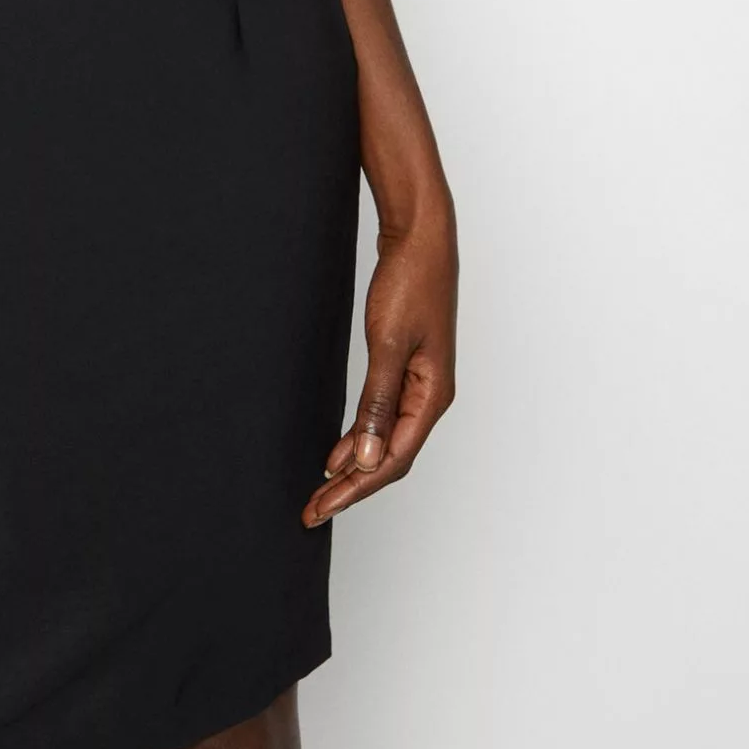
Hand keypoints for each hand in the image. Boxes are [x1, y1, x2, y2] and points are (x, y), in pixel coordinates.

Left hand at [303, 205, 456, 527]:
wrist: (420, 238)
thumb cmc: (410, 283)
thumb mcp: (387, 344)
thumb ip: (375, 403)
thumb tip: (365, 459)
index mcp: (432, 397)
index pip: (392, 460)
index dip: (356, 489)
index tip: (323, 506)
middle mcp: (430, 397)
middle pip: (390, 458)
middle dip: (353, 487)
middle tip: (315, 510)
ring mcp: (419, 384)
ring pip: (387, 441)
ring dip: (356, 467)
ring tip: (324, 491)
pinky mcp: (406, 369)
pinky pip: (384, 418)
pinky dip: (360, 438)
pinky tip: (341, 451)